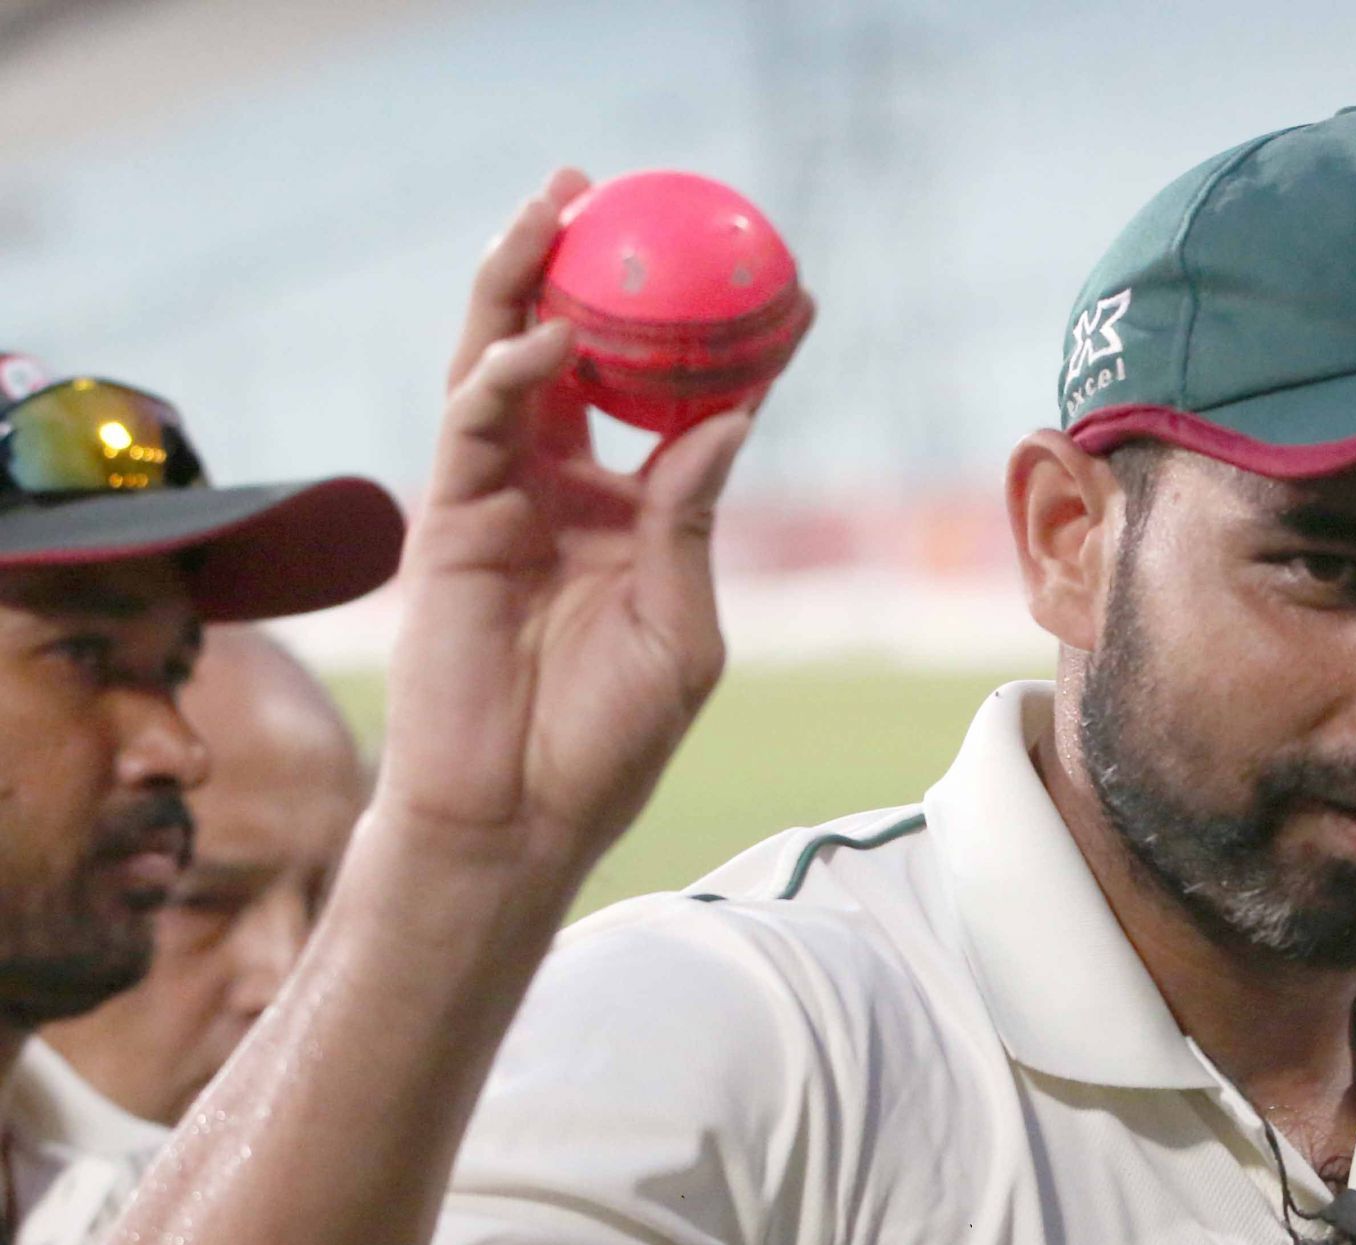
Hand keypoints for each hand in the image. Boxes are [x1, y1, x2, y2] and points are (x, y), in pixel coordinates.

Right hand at [378, 166, 757, 881]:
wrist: (518, 818)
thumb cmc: (605, 743)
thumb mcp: (679, 631)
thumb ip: (689, 524)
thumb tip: (728, 421)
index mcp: (629, 519)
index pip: (676, 408)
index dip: (724, 347)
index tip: (784, 290)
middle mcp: (564, 492)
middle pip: (576, 356)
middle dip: (593, 272)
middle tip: (619, 192)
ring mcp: (503, 500)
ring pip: (504, 361)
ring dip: (525, 281)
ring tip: (556, 204)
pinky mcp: (449, 519)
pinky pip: (472, 424)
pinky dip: (504, 376)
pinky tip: (545, 342)